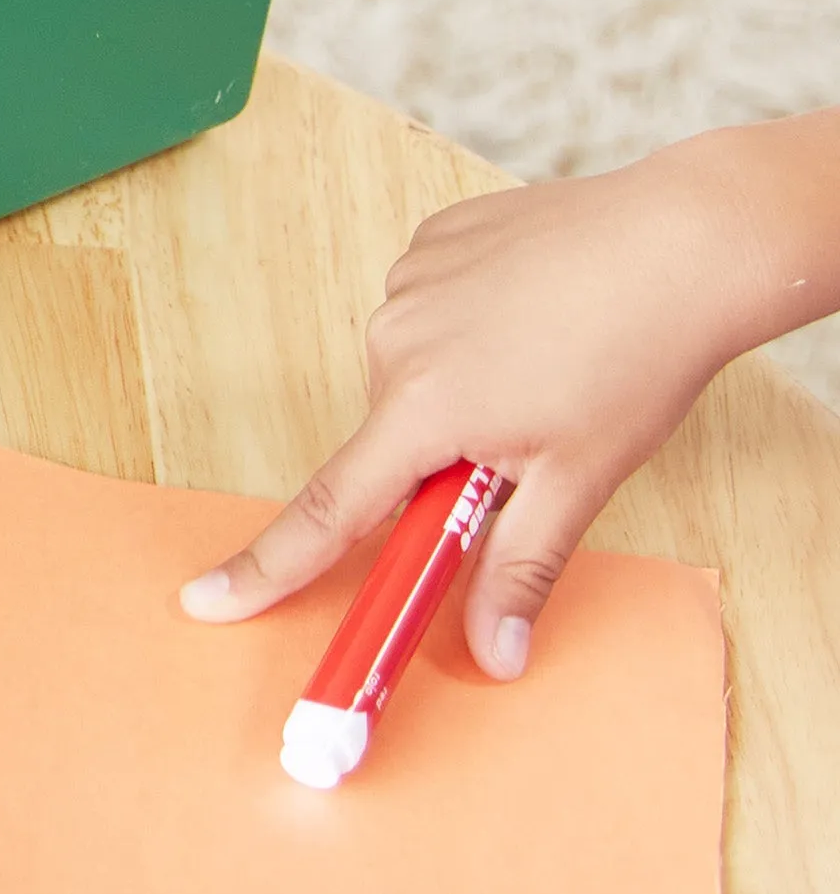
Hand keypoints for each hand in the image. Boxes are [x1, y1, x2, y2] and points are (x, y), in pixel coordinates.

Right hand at [176, 129, 822, 678]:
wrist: (685, 238)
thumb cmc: (639, 355)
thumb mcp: (581, 479)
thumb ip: (520, 568)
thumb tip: (492, 655)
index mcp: (425, 407)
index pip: (331, 511)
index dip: (268, 566)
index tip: (208, 598)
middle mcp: (394, 340)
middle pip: (390, 439)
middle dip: (440, 461)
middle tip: (527, 448)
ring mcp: (410, 281)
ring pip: (414, 372)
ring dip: (458, 390)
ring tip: (549, 364)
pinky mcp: (432, 242)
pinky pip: (431, 309)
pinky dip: (471, 327)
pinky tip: (535, 313)